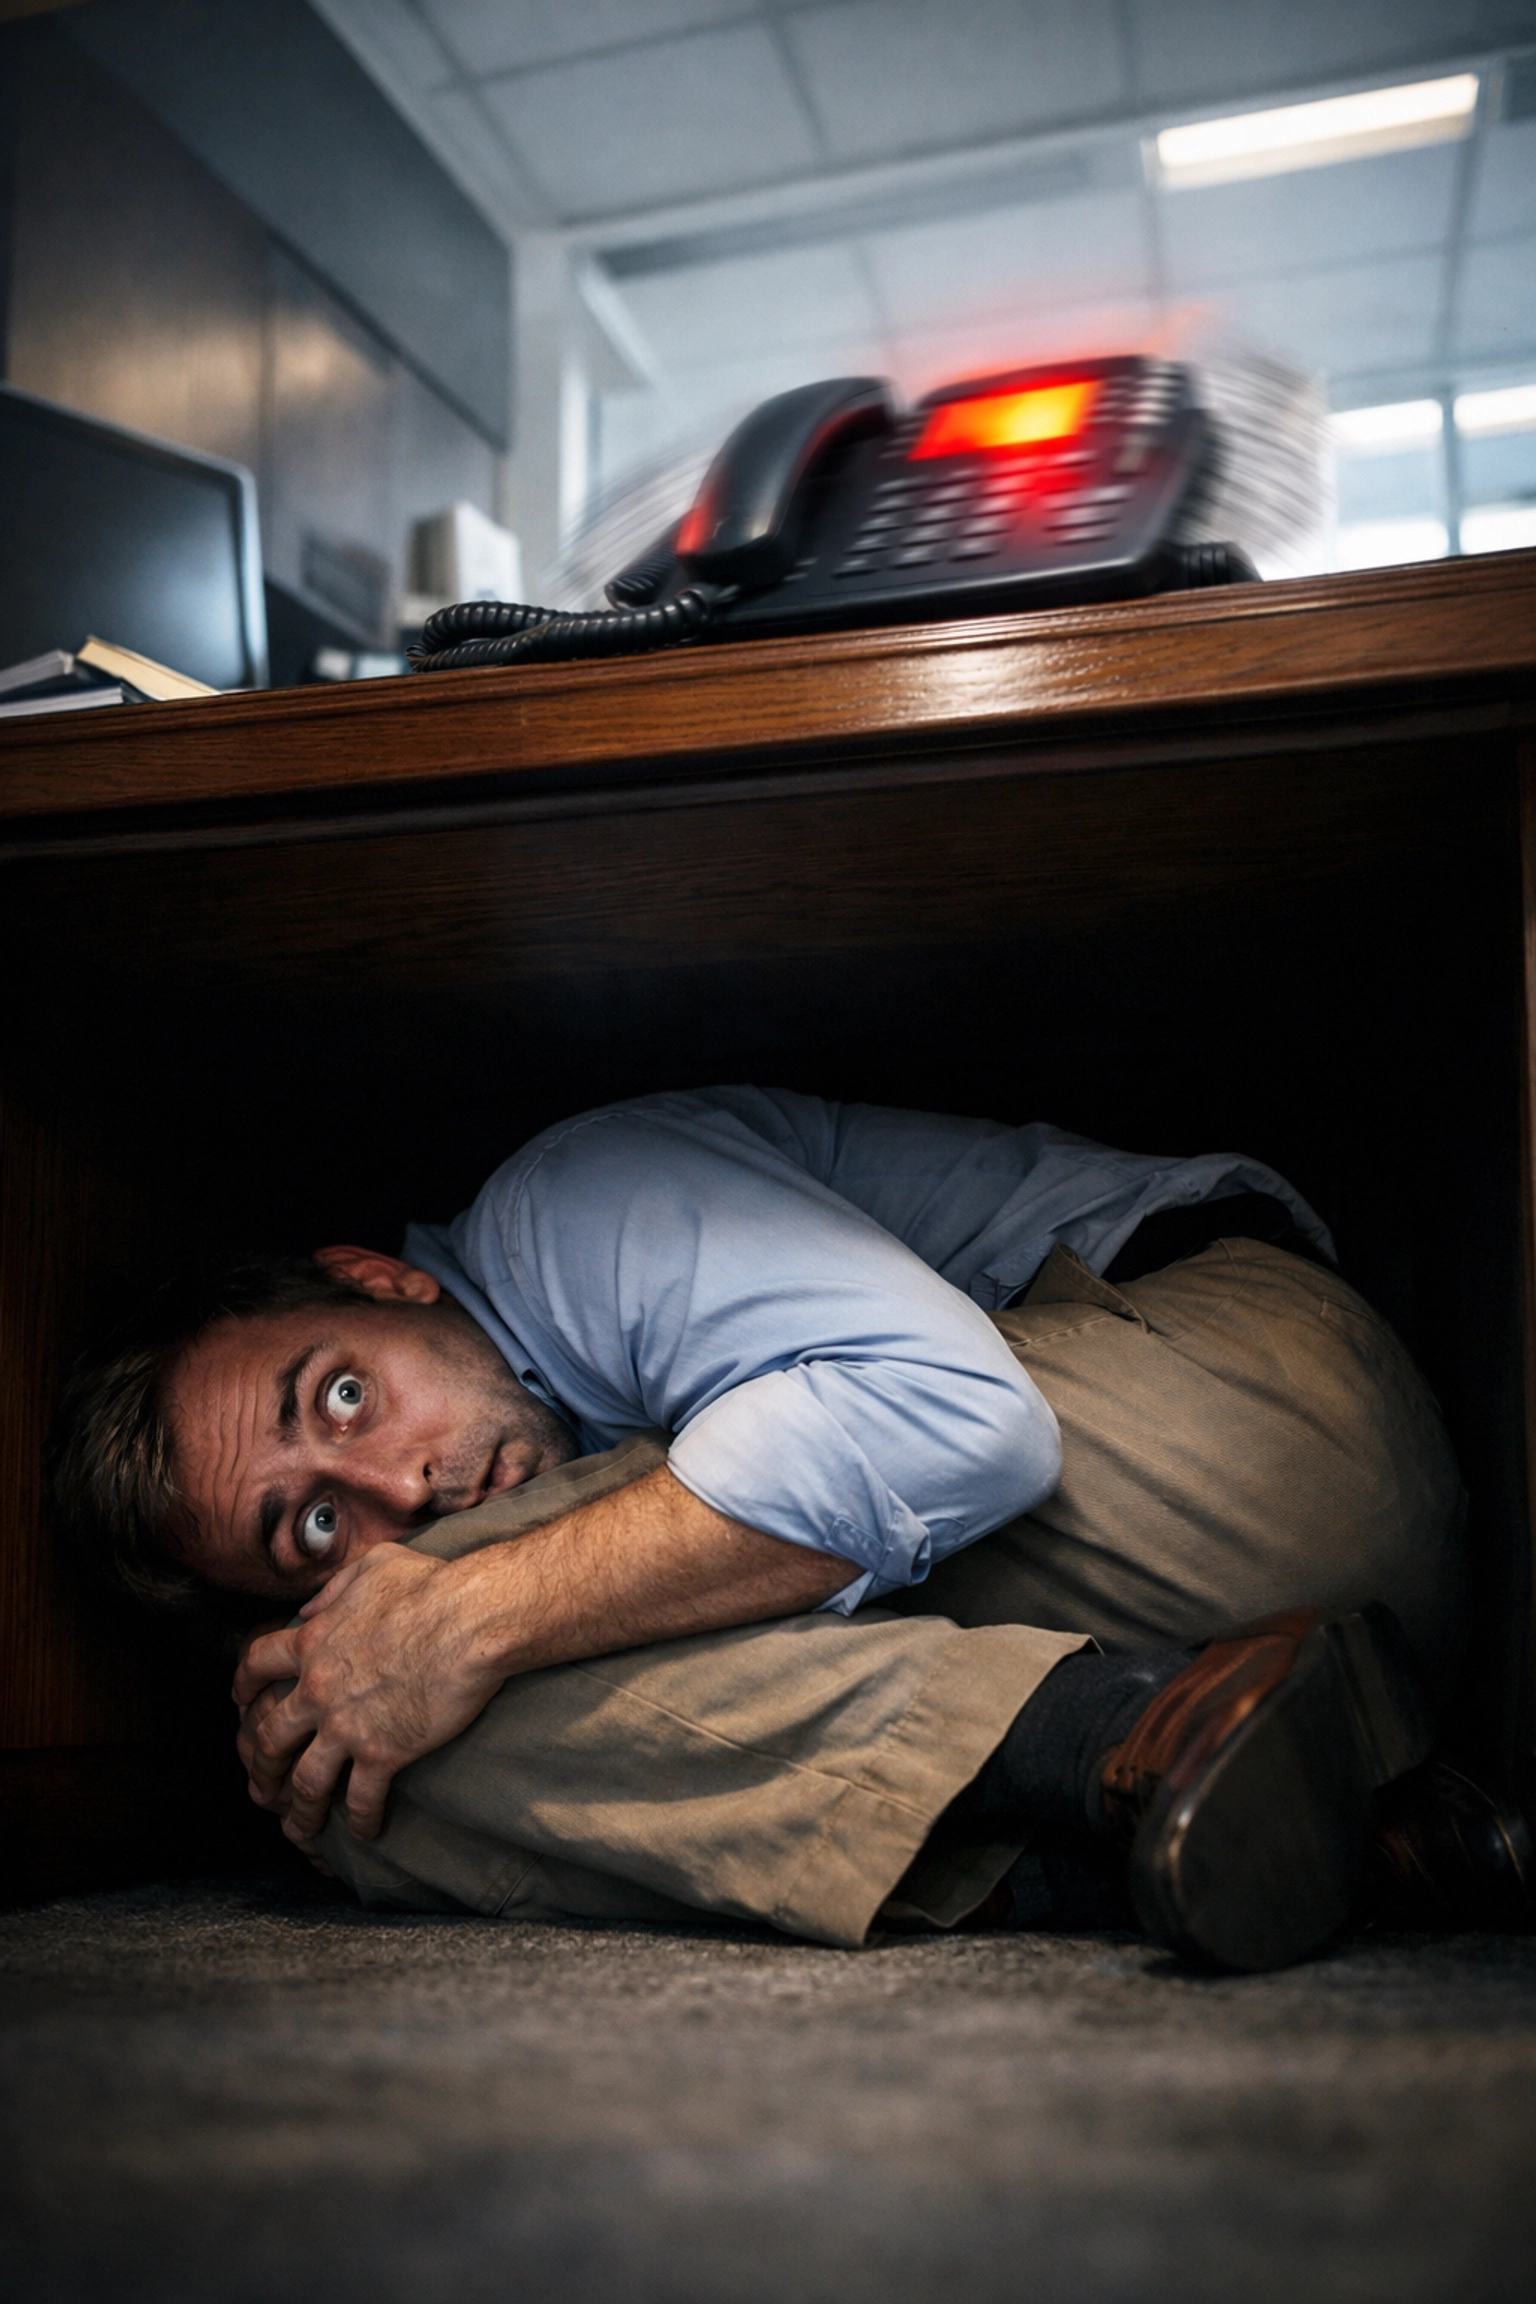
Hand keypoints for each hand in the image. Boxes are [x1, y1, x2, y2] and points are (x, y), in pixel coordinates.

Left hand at [231, 1546, 505, 1844]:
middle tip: (261, 1785)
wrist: (470, 1619)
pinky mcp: (384, 1752)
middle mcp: (318, 1690)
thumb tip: (313, 1605)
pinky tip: (365, 1834)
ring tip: (299, 1830)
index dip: (243, 1686)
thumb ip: (335, 1588)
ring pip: (305, 1781)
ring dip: (298, 1810)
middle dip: (260, 1766)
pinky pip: (362, 1799)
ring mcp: (347, 1726)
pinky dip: (361, 1822)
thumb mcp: (372, 1566)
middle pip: (269, 1737)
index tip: (240, 1702)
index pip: (257, 1665)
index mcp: (313, 1642)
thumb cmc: (429, 1586)